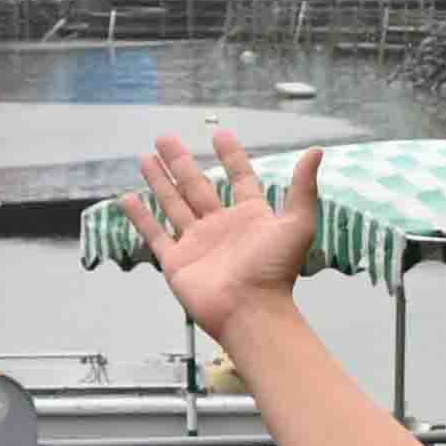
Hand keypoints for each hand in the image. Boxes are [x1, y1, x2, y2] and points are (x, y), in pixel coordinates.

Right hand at [119, 128, 323, 339]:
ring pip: (173, 204)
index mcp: (250, 216)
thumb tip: (316, 152)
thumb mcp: (297, 224)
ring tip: (146, 158)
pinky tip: (129, 198)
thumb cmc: (275, 271)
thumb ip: (303, 188)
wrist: (250, 310)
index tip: (220, 134)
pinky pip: (155, 234)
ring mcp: (196, 242)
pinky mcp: (176, 261)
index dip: (231, 156)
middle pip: (197, 186)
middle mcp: (221, 226)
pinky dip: (141, 217)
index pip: (239, 178)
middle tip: (165, 138)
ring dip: (160, 181)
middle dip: (181, 162)